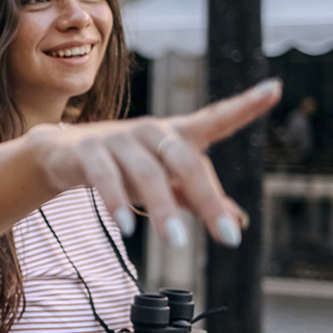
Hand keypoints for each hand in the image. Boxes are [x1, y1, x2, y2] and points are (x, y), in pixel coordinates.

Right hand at [30, 79, 280, 246]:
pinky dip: (117, 202)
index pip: (215, 119)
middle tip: (228, 235)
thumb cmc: (121, 166)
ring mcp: (118, 139)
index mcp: (175, 135)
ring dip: (162, 209)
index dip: (244, 105)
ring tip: (176, 242)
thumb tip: (239, 220)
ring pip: (147, 174)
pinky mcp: (88, 151)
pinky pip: (106, 178)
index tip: (273, 90)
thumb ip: (197, 198)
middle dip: (208, 198)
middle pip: (185, 160)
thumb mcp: (163, 183)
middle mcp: (150, 132)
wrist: (59, 155)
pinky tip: (127, 227)